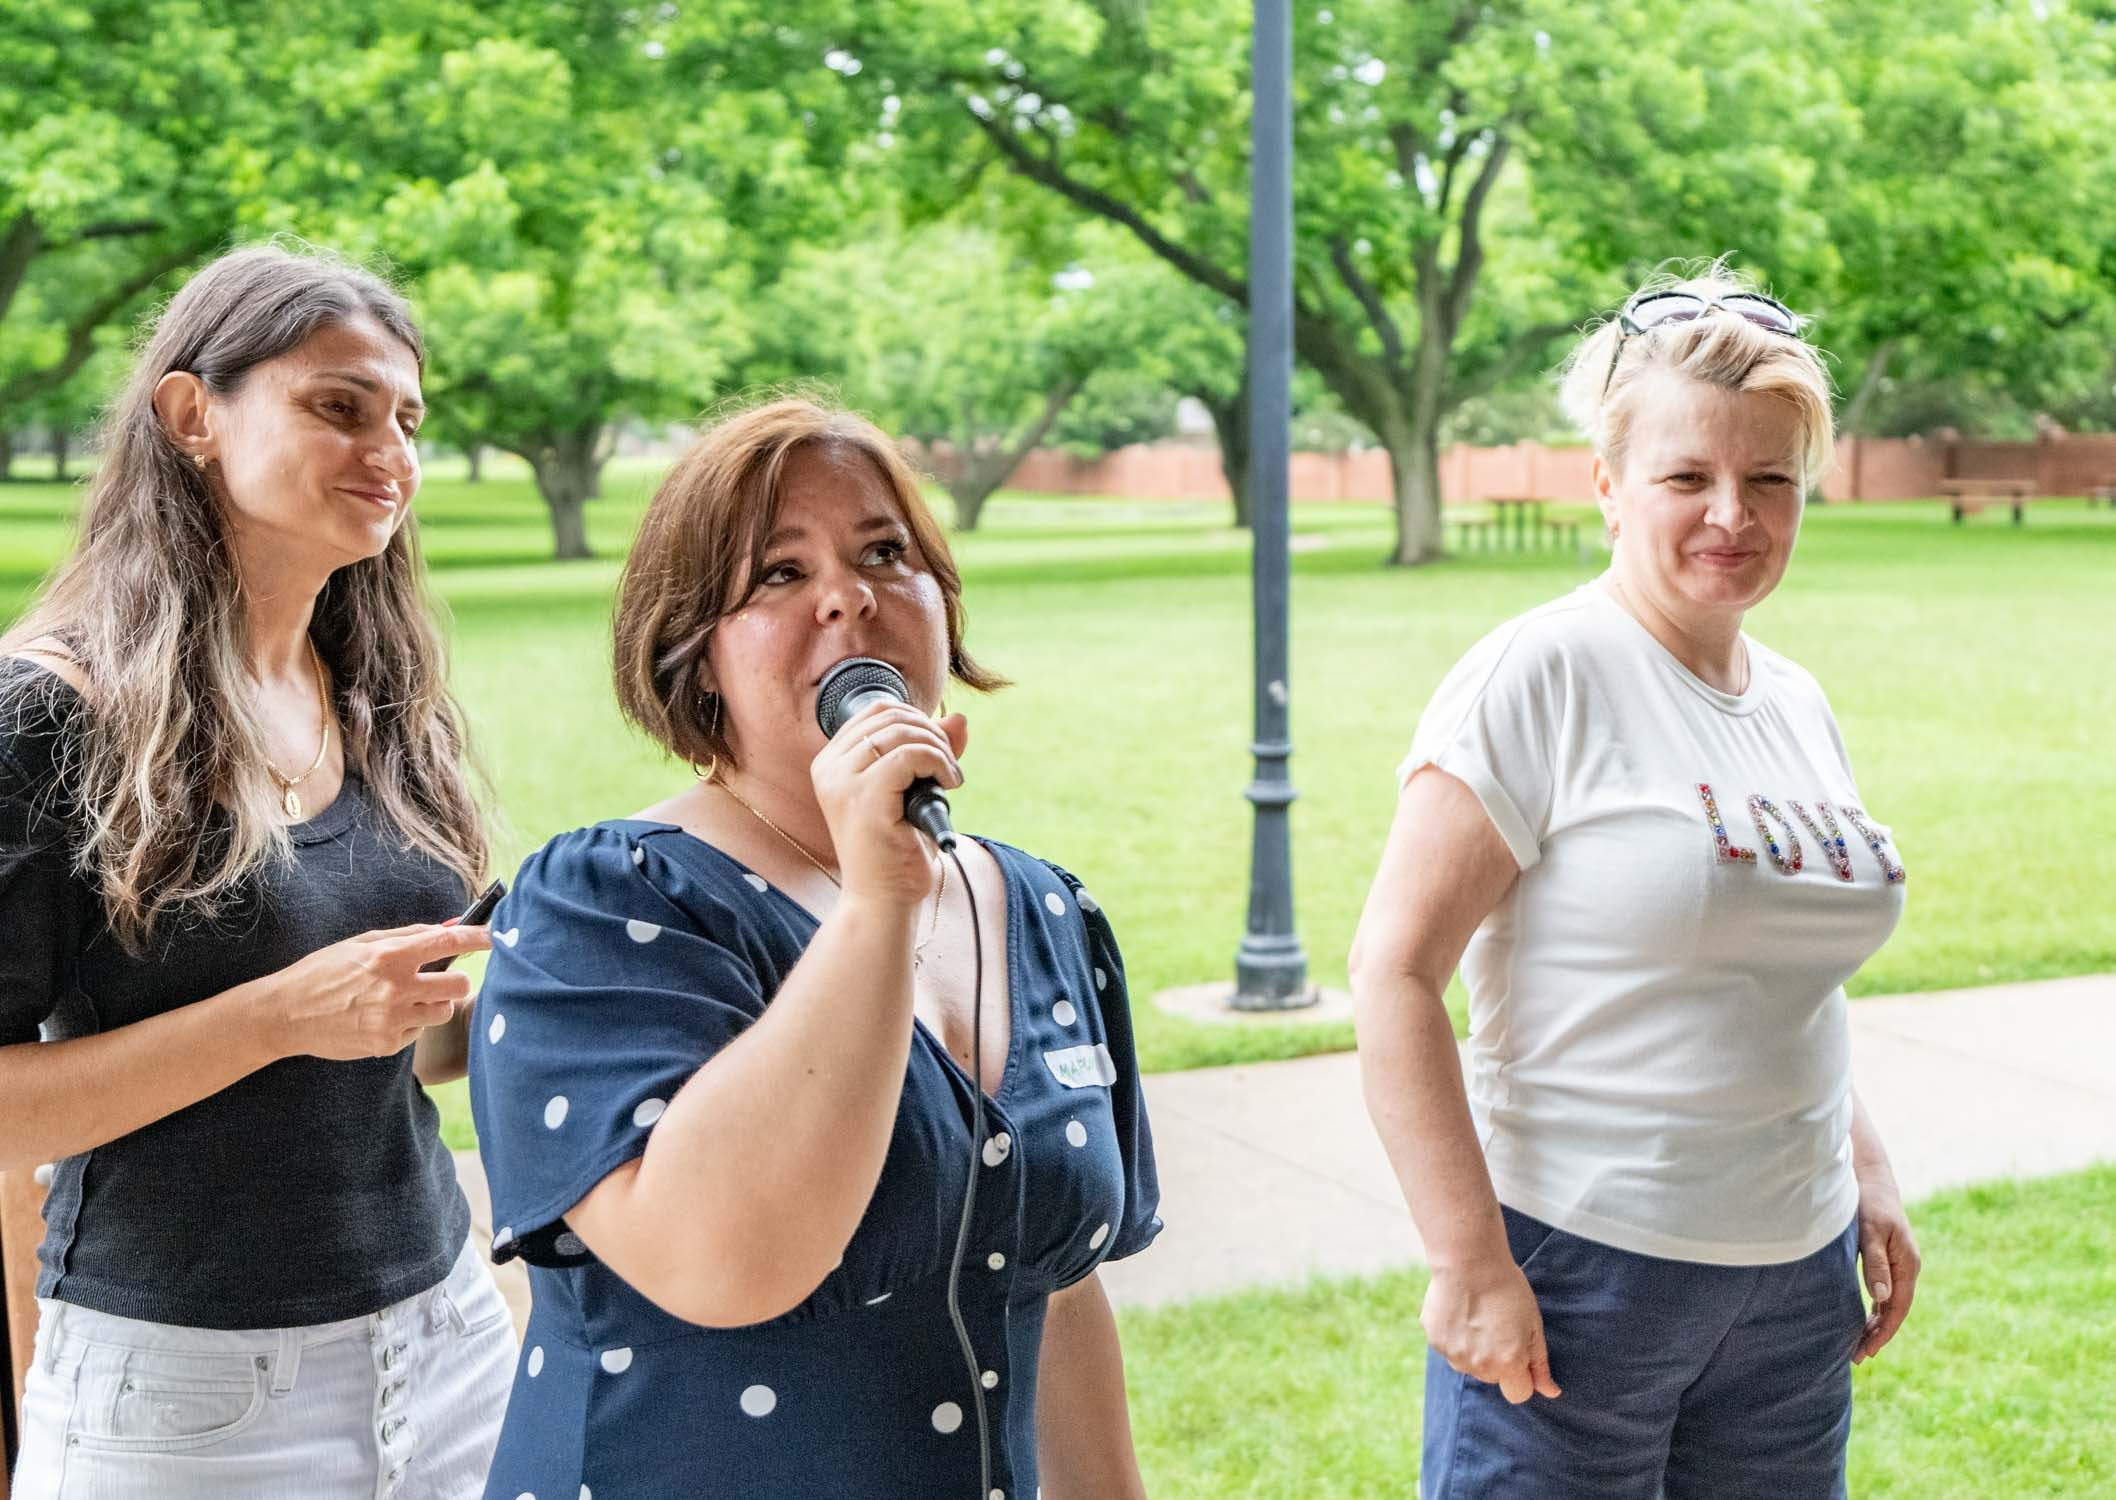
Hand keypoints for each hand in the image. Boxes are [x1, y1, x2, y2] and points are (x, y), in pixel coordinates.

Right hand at [264, 923, 492, 1062]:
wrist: (286, 1014)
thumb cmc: (324, 972)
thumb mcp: (362, 944)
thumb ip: (410, 935)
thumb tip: (452, 926)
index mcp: (388, 956)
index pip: (447, 942)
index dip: (479, 938)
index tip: (497, 937)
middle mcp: (394, 988)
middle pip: (459, 985)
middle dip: (457, 981)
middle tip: (441, 979)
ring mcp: (391, 1020)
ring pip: (443, 1012)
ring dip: (433, 1004)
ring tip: (404, 1000)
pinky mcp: (386, 1044)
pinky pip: (418, 1032)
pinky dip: (409, 1024)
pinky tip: (382, 1017)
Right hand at [810, 698, 966, 905]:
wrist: (881, 900)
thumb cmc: (895, 851)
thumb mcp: (913, 790)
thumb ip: (930, 752)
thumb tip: (958, 719)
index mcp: (830, 764)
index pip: (875, 711)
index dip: (916, 719)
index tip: (937, 749)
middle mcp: (829, 769)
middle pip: (889, 716)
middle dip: (931, 733)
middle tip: (948, 767)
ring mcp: (842, 783)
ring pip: (901, 732)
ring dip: (939, 749)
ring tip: (950, 778)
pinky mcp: (865, 800)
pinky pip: (910, 756)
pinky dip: (938, 762)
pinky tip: (949, 785)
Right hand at [1421, 1258, 1561, 1404]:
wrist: (1469, 1261)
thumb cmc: (1507, 1289)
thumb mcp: (1534, 1325)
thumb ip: (1540, 1364)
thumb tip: (1551, 1393)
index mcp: (1508, 1364)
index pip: (1518, 1393)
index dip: (1522, 1374)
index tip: (1518, 1349)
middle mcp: (1480, 1366)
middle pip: (1492, 1378)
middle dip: (1496, 1359)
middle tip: (1497, 1325)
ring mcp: (1454, 1355)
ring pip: (1468, 1364)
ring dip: (1473, 1349)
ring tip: (1476, 1316)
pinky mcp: (1435, 1341)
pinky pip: (1449, 1348)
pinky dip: (1454, 1336)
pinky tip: (1459, 1311)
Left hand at [1853, 1167, 1919, 1362]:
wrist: (1872, 1180)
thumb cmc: (1869, 1204)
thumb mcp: (1870, 1232)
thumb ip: (1875, 1263)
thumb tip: (1882, 1298)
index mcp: (1907, 1265)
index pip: (1898, 1308)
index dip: (1884, 1332)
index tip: (1867, 1350)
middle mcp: (1907, 1268)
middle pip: (1895, 1310)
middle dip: (1878, 1335)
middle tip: (1857, 1357)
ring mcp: (1899, 1266)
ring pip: (1890, 1304)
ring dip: (1876, 1325)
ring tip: (1858, 1347)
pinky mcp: (1888, 1261)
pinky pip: (1885, 1293)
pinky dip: (1875, 1310)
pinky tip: (1863, 1321)